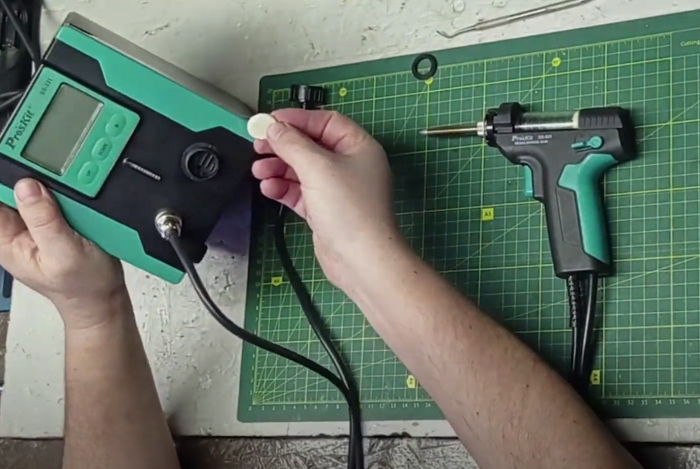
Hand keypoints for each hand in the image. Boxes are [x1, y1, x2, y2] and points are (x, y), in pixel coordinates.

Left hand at [0, 179, 125, 329]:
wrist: (103, 298)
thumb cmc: (83, 286)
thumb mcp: (63, 254)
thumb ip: (44, 221)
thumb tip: (26, 186)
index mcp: (7, 240)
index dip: (7, 182)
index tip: (28, 174)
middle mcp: (18, 229)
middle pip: (14, 190)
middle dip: (37, 182)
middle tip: (60, 193)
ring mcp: (37, 224)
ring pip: (36, 188)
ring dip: (57, 188)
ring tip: (76, 206)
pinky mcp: (55, 219)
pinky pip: (56, 196)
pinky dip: (70, 194)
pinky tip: (81, 204)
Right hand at [252, 109, 402, 288]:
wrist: (360, 259)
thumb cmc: (351, 211)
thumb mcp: (317, 168)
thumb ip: (292, 144)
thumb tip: (274, 127)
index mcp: (359, 147)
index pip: (325, 122)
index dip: (297, 119)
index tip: (270, 121)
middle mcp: (351, 165)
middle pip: (311, 145)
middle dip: (283, 145)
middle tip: (258, 145)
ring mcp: (338, 189)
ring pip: (303, 170)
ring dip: (279, 168)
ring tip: (259, 170)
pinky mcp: (326, 210)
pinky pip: (301, 192)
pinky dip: (284, 188)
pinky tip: (268, 188)